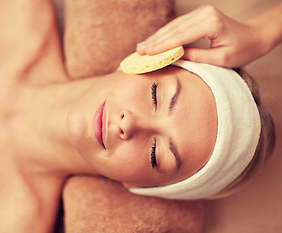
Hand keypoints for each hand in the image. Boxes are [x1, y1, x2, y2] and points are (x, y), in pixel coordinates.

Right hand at [136, 5, 271, 67]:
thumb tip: (173, 57)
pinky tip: (154, 41)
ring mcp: (201, 13)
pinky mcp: (199, 16)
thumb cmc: (242, 50)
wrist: (254, 36)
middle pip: (173, 29)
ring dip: (156, 37)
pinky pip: (178, 26)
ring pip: (173, 26)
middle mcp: (204, 14)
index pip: (180, 36)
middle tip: (138, 51)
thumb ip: (196, 57)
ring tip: (142, 47)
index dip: (161, 46)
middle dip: (154, 41)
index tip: (146, 54)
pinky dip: (165, 34)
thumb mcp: (221, 59)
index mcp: (211, 23)